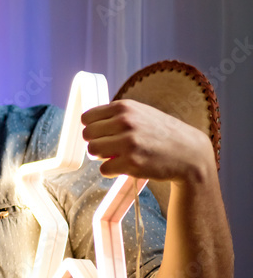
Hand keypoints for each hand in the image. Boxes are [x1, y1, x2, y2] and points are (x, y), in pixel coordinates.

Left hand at [81, 99, 213, 182]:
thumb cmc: (162, 134)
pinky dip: (111, 170)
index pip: (87, 118)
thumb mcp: (141, 113)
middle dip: (97, 142)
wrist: (190, 154)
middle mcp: (125, 122)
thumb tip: (87, 123)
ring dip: (102, 156)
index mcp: (124, 107)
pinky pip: (104, 169)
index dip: (92, 128)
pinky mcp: (131, 163)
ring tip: (118, 156)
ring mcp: (128, 143)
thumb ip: (116, 115)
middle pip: (87, 135)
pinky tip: (125, 167)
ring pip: (92, 151)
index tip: (102, 134)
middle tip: (111, 147)